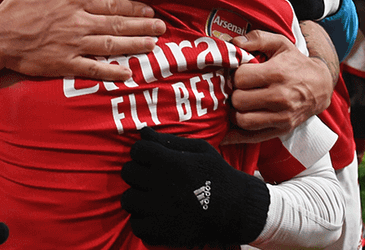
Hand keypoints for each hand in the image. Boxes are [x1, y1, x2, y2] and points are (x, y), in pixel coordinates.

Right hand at [0, 0, 165, 80]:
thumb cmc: (15, 9)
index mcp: (73, 3)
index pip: (111, 5)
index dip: (133, 8)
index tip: (149, 11)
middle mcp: (78, 23)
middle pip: (117, 24)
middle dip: (142, 26)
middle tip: (161, 28)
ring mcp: (73, 45)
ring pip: (111, 44)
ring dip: (134, 45)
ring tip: (152, 45)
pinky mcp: (65, 64)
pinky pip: (93, 68)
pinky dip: (111, 71)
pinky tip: (127, 73)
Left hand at [121, 127, 269, 246]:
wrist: (236, 211)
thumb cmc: (217, 176)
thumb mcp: (200, 150)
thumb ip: (169, 140)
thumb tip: (143, 132)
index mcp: (172, 163)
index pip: (138, 150)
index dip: (142, 152)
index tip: (151, 158)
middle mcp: (163, 186)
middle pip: (128, 172)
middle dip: (138, 172)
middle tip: (151, 177)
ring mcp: (160, 211)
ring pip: (128, 200)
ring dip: (137, 197)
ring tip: (152, 198)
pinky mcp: (162, 233)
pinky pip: (136, 225)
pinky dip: (143, 221)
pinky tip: (156, 216)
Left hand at [225, 30, 332, 142]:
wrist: (320, 86)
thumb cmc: (295, 63)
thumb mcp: (280, 43)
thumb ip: (256, 38)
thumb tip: (233, 42)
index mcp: (277, 74)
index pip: (240, 78)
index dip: (235, 75)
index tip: (239, 74)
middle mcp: (280, 97)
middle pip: (238, 100)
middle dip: (234, 93)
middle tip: (238, 89)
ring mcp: (281, 117)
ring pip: (242, 120)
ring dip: (235, 112)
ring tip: (239, 104)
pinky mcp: (281, 130)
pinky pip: (252, 137)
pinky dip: (236, 136)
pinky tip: (228, 130)